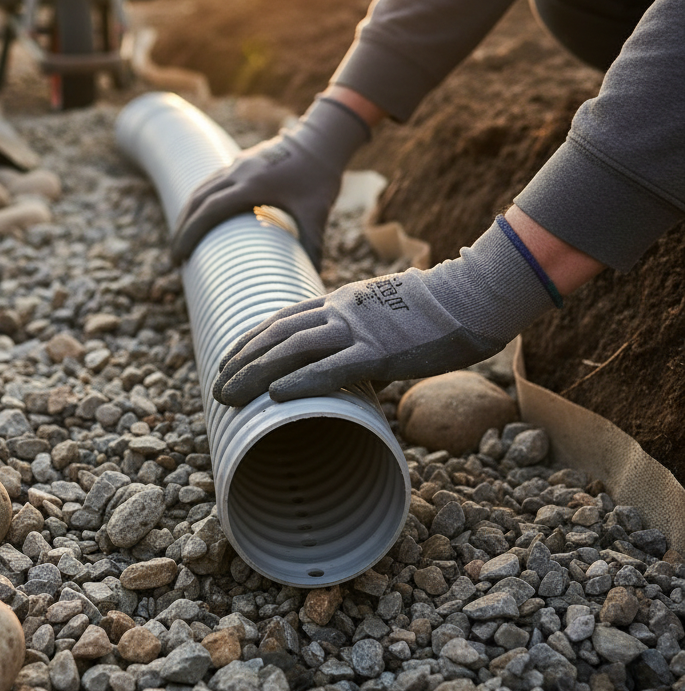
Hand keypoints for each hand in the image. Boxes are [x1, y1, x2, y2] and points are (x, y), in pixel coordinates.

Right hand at [169, 96, 368, 267]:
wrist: (322, 140)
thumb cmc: (321, 178)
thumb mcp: (318, 213)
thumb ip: (313, 246)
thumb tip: (312, 279)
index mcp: (252, 185)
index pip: (210, 210)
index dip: (190, 234)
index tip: (180, 258)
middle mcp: (238, 173)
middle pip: (196, 201)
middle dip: (181, 231)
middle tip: (175, 259)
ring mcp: (237, 165)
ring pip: (200, 190)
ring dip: (186, 216)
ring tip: (181, 241)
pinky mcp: (240, 162)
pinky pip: (210, 182)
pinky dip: (199, 201)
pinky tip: (198, 217)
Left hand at [213, 217, 560, 404]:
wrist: (474, 295)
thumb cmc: (438, 311)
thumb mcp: (387, 316)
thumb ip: (362, 338)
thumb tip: (355, 372)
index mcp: (341, 301)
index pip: (281, 319)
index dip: (249, 341)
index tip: (227, 361)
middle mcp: (340, 310)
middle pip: (277, 334)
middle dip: (241, 361)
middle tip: (216, 386)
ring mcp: (358, 328)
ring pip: (293, 349)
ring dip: (255, 373)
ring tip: (228, 395)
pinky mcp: (381, 349)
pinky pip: (333, 366)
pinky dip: (301, 380)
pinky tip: (275, 394)